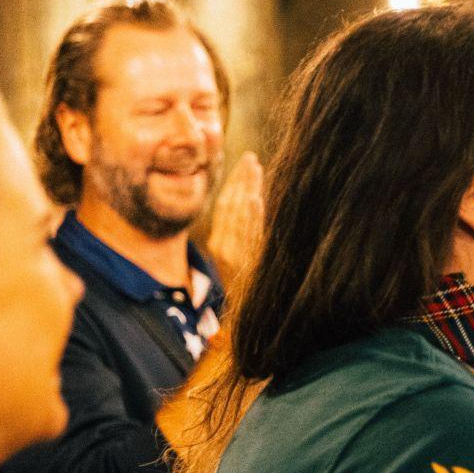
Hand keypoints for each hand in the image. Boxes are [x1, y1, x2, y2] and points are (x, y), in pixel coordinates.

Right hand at [205, 152, 266, 294]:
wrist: (251, 314)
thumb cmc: (246, 287)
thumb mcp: (237, 260)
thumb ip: (239, 235)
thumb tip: (249, 205)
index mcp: (218, 245)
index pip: (224, 206)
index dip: (233, 184)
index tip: (243, 164)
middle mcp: (224, 247)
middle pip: (231, 206)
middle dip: (240, 181)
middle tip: (250, 158)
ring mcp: (236, 255)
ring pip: (240, 216)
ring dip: (247, 190)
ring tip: (254, 169)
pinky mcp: (249, 262)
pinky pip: (250, 235)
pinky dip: (252, 216)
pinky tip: (255, 199)